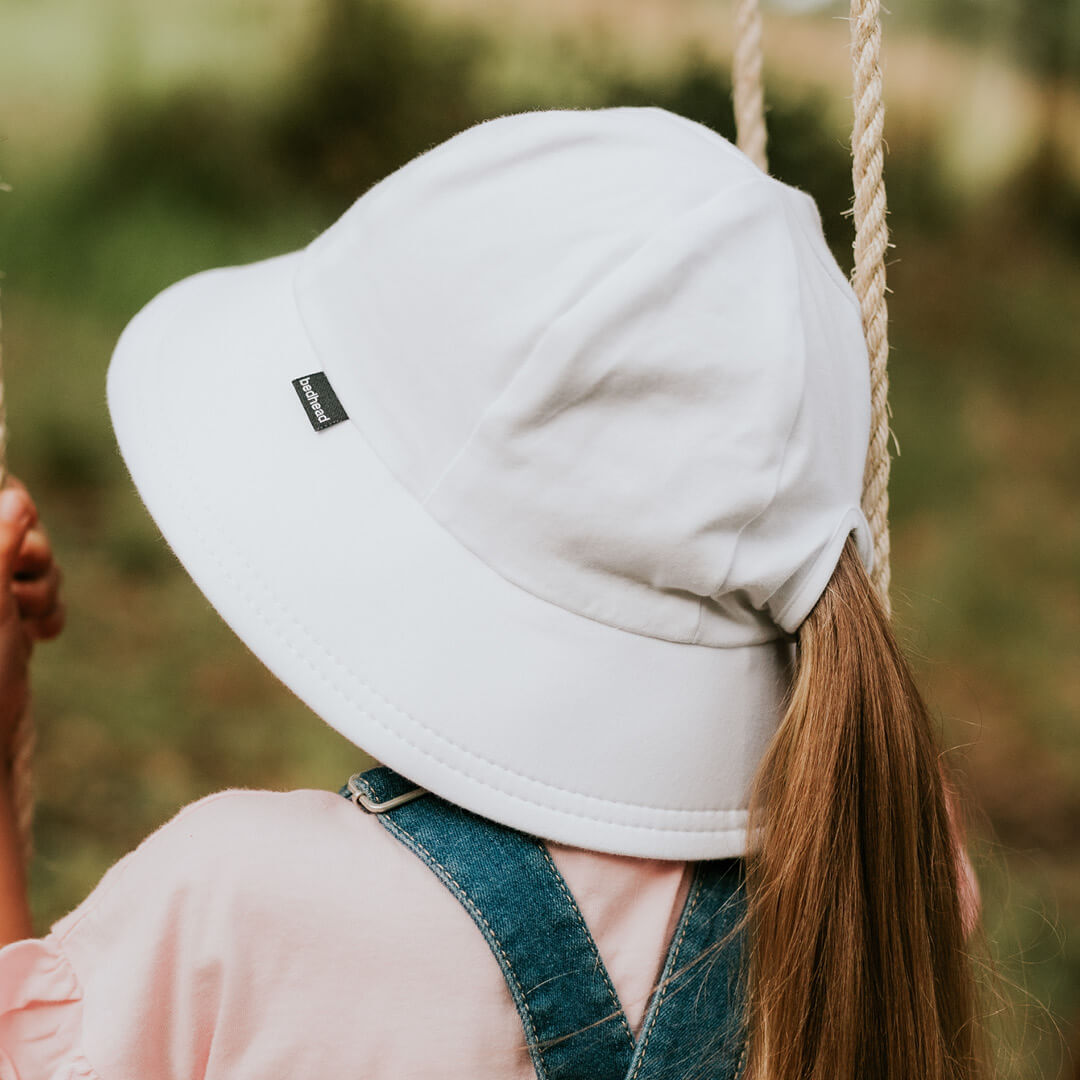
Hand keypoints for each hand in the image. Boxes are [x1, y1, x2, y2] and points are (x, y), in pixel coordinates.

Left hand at [0, 480, 63, 774]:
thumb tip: (15, 495)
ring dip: (44, 589)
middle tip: (21, 587)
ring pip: (34, 560)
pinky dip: (48, 610)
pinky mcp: (5, 615)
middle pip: (15, 526)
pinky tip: (38, 634)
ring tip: (28, 620)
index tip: (22, 538)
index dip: (11, 509)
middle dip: (34, 557)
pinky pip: (42, 591)